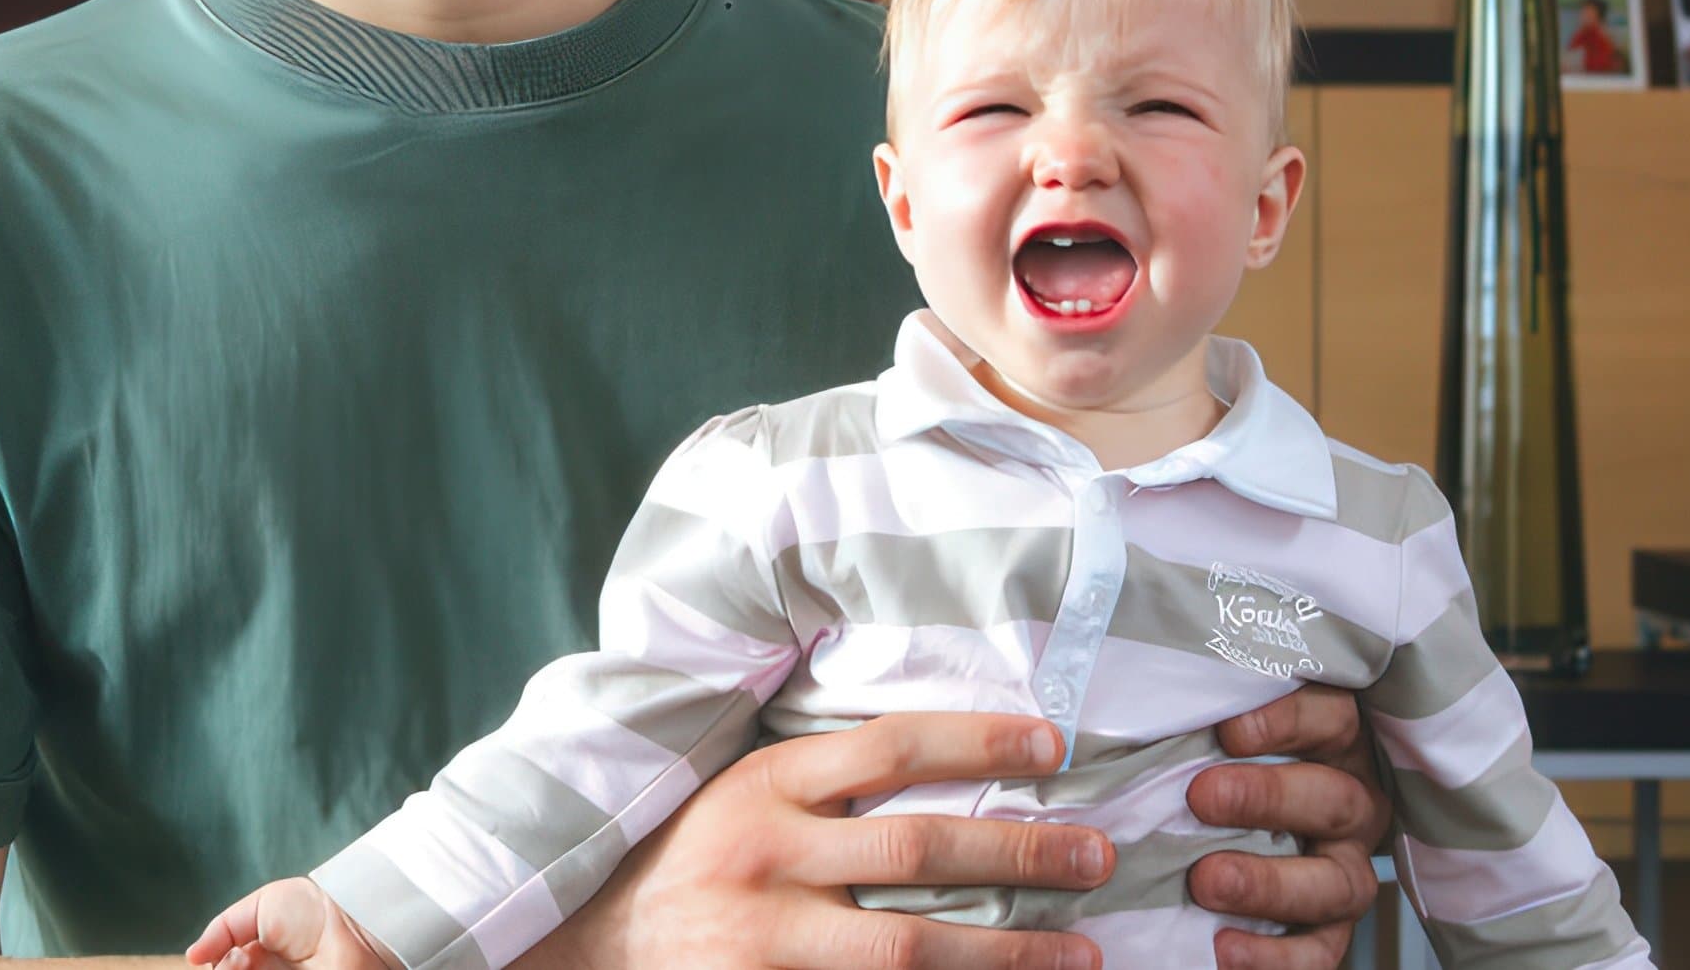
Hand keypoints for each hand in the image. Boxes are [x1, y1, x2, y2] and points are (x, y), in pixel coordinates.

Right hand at [190, 878, 400, 969]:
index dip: (223, 966)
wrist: (350, 924)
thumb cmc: (310, 910)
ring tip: (250, 963)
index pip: (225, 968)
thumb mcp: (258, 907)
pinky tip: (257, 967)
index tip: (234, 957)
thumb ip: (222, 930)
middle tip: (242, 961)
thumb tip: (192, 956)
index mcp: (256, 957)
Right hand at [524, 712, 1110, 969]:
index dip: (975, 741)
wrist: (590, 946)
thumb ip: (822, 779)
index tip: (1053, 746)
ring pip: (912, 945)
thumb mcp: (738, 792)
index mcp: (762, 787)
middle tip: (1099, 854)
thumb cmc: (686, 858)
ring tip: (1086, 952)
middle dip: (1020, 851)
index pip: (886, 747)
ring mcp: (769, 941)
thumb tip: (950, 760)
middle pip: (916, 847)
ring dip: (1010, 952)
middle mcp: (766, 858)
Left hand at [1186, 689, 1387, 969]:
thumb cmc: (1216, 767)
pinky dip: (1276, 957)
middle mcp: (1351, 807)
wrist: (1222, 840)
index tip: (1229, 730)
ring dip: (1271, 884)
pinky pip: (1320, 952)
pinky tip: (1225, 948)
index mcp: (1332, 746)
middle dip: (1269, 798)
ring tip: (1208, 882)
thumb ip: (1195, 724)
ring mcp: (1347, 871)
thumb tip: (1139, 718)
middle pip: (1335, 799)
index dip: (1287, 721)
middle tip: (1202, 798)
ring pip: (1339, 882)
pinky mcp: (1330, 930)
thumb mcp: (1214, 735)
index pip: (1332, 718)